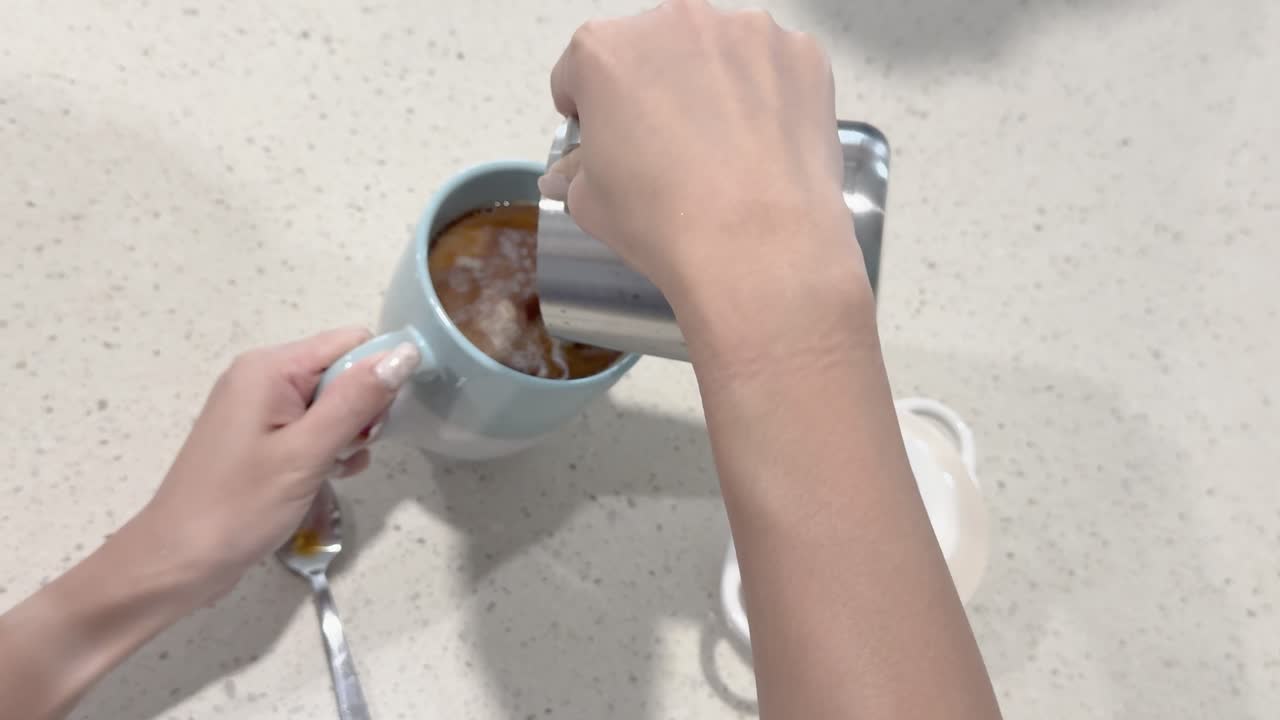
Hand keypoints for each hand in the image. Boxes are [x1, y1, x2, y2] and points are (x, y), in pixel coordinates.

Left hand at [133, 327, 419, 602]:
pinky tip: (325, 477)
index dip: (378, 375)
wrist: (179, 561)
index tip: (378, 423)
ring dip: (347, 435)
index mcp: (270, 368)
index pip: (351, 343)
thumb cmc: (240, 505)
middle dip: (362, 410)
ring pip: (332, 402)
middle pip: (342, 371)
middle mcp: (263, 376)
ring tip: (332, 470)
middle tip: (348, 452)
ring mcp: (259, 408)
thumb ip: (357, 401)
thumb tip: (406, 353)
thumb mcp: (306, 452)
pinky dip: (328, 449)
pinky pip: (312, 426)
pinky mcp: (260, 436)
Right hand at [540, 0, 855, 308]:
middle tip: (666, 146)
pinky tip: (762, 144)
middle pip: (652, 50)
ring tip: (722, 149)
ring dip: (713, 85)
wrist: (758, 246)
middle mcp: (674, 22)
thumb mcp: (591, 204)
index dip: (587, 108)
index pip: (581, 70)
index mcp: (606, 51)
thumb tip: (567, 175)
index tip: (602, 134)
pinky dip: (767, 96)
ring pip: (717, 52)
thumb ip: (575, 172)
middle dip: (654, 88)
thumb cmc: (667, 222)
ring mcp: (744, 32)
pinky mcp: (799, 54)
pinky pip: (773, 66)